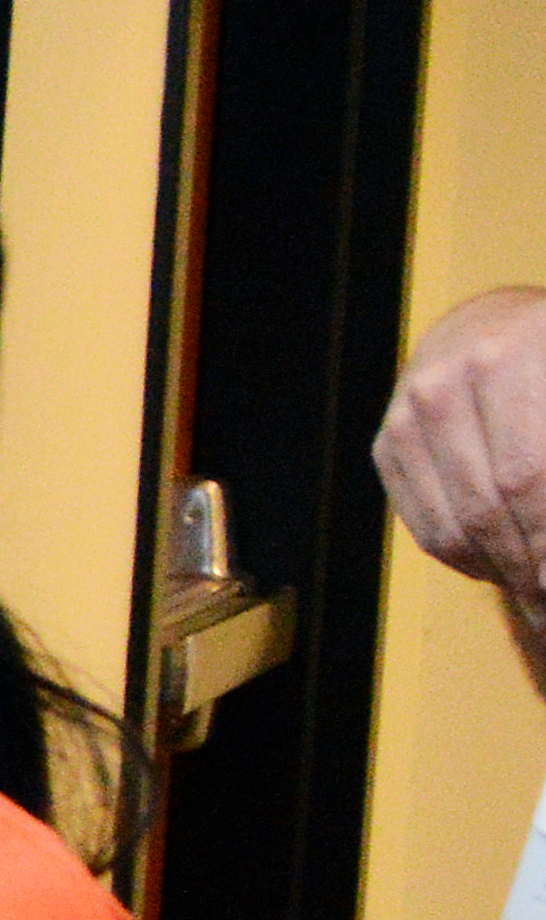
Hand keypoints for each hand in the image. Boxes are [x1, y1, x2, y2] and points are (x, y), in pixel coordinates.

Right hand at [375, 288, 545, 605]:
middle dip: (531, 568)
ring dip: (504, 572)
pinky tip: (502, 565)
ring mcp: (408, 415)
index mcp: (515, 358)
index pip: (530, 480)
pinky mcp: (387, 444)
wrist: (494, 326)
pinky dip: (469, 561)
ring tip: (537, 593)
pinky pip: (427, 528)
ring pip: (455, 527)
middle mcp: (450, 383)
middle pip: (490, 508)